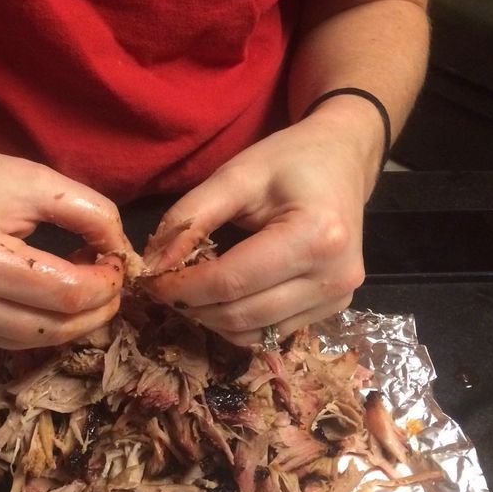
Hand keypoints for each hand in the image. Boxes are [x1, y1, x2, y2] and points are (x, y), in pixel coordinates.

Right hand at [0, 139, 130, 348]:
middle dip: (98, 307)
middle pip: (57, 328)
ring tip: (85, 283)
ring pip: (39, 342)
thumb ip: (89, 212)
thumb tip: (123, 252)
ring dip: (75, 319)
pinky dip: (45, 324)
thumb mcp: (32, 180)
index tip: (119, 260)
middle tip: (110, 277)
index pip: (67, 293)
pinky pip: (15, 340)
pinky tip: (53, 295)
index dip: (107, 282)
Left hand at [140, 109, 377, 345]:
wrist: (344, 159)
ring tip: (190, 289)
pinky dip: (237, 321)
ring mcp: (337, 299)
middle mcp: (334, 277)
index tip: (149, 278)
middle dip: (191, 305)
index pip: (230, 282)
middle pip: (240, 314)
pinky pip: (270, 332)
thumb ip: (191, 217)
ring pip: (252, 332)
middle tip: (163, 284)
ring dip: (211, 318)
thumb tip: (153, 263)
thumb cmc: (290, 161)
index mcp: (316, 236)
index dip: (181, 286)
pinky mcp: (333, 310)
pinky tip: (222, 296)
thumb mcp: (236, 175)